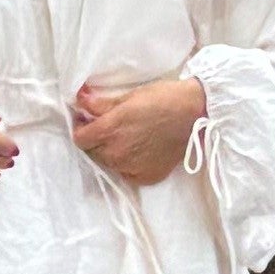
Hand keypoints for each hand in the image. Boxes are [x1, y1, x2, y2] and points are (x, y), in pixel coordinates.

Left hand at [71, 67, 204, 187]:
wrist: (195, 114)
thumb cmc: (162, 98)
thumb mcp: (127, 96)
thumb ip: (100, 103)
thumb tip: (79, 100)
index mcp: (109, 130)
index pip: (80, 139)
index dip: (80, 127)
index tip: (86, 120)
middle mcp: (117, 153)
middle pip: (92, 152)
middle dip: (95, 139)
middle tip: (107, 126)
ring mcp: (131, 168)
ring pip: (109, 162)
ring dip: (110, 151)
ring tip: (126, 137)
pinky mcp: (146, 177)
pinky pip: (127, 172)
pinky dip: (128, 163)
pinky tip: (139, 149)